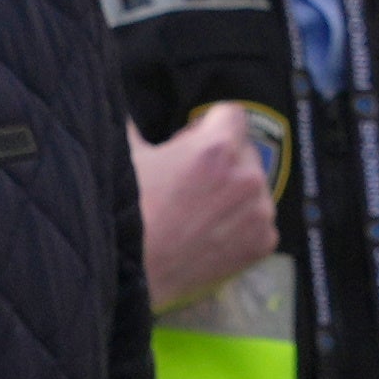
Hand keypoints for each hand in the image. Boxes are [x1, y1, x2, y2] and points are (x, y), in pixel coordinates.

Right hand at [128, 102, 282, 315]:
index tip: (189, 143)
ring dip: (233, 193)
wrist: (130, 273)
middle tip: (189, 183)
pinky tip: (211, 235)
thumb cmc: (125, 211)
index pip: (231, 113)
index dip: (208, 125)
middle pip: (245, 152)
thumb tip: (115, 106)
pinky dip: (240, 225)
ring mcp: (260, 212)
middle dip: (222, 160)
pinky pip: (259, 221)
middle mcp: (248, 175)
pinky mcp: (263, 243)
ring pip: (254, 188)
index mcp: (217, 146)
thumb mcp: (126, 155)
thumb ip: (134, 124)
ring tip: (199, 214)